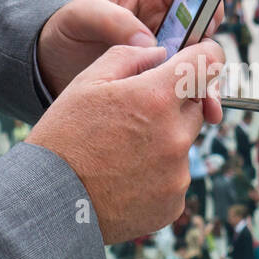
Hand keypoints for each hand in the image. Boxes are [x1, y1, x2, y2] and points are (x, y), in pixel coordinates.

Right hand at [25, 37, 225, 243]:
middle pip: (195, 105)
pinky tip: (123, 177)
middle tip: (134, 114)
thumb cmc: (64, 137)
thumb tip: (161, 54)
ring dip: (163, 139)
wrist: (51, 203)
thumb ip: (129, 56)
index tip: (200, 57)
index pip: (207, 63)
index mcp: (156, 98)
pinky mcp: (174, 204)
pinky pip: (174, 177)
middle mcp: (176, 136)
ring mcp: (177, 174)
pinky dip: (156, 173)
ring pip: (184, 142)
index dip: (206, 55)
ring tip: (120, 151)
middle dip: (173, 102)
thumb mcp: (87, 82)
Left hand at [36, 0, 223, 96]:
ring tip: (206, 106)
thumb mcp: (82, 15)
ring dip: (206, 84)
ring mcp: (162, 56)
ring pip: (196, 66)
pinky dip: (191, 102)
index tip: (206, 26)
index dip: (205, 4)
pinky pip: (180, 90)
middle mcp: (163, 25)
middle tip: (207, 75)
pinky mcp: (156, 82)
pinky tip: (195, 116)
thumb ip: (113, 21)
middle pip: (201, 34)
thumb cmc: (66, 27)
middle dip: (209, 54)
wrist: (48, 61)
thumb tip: (148, 42)